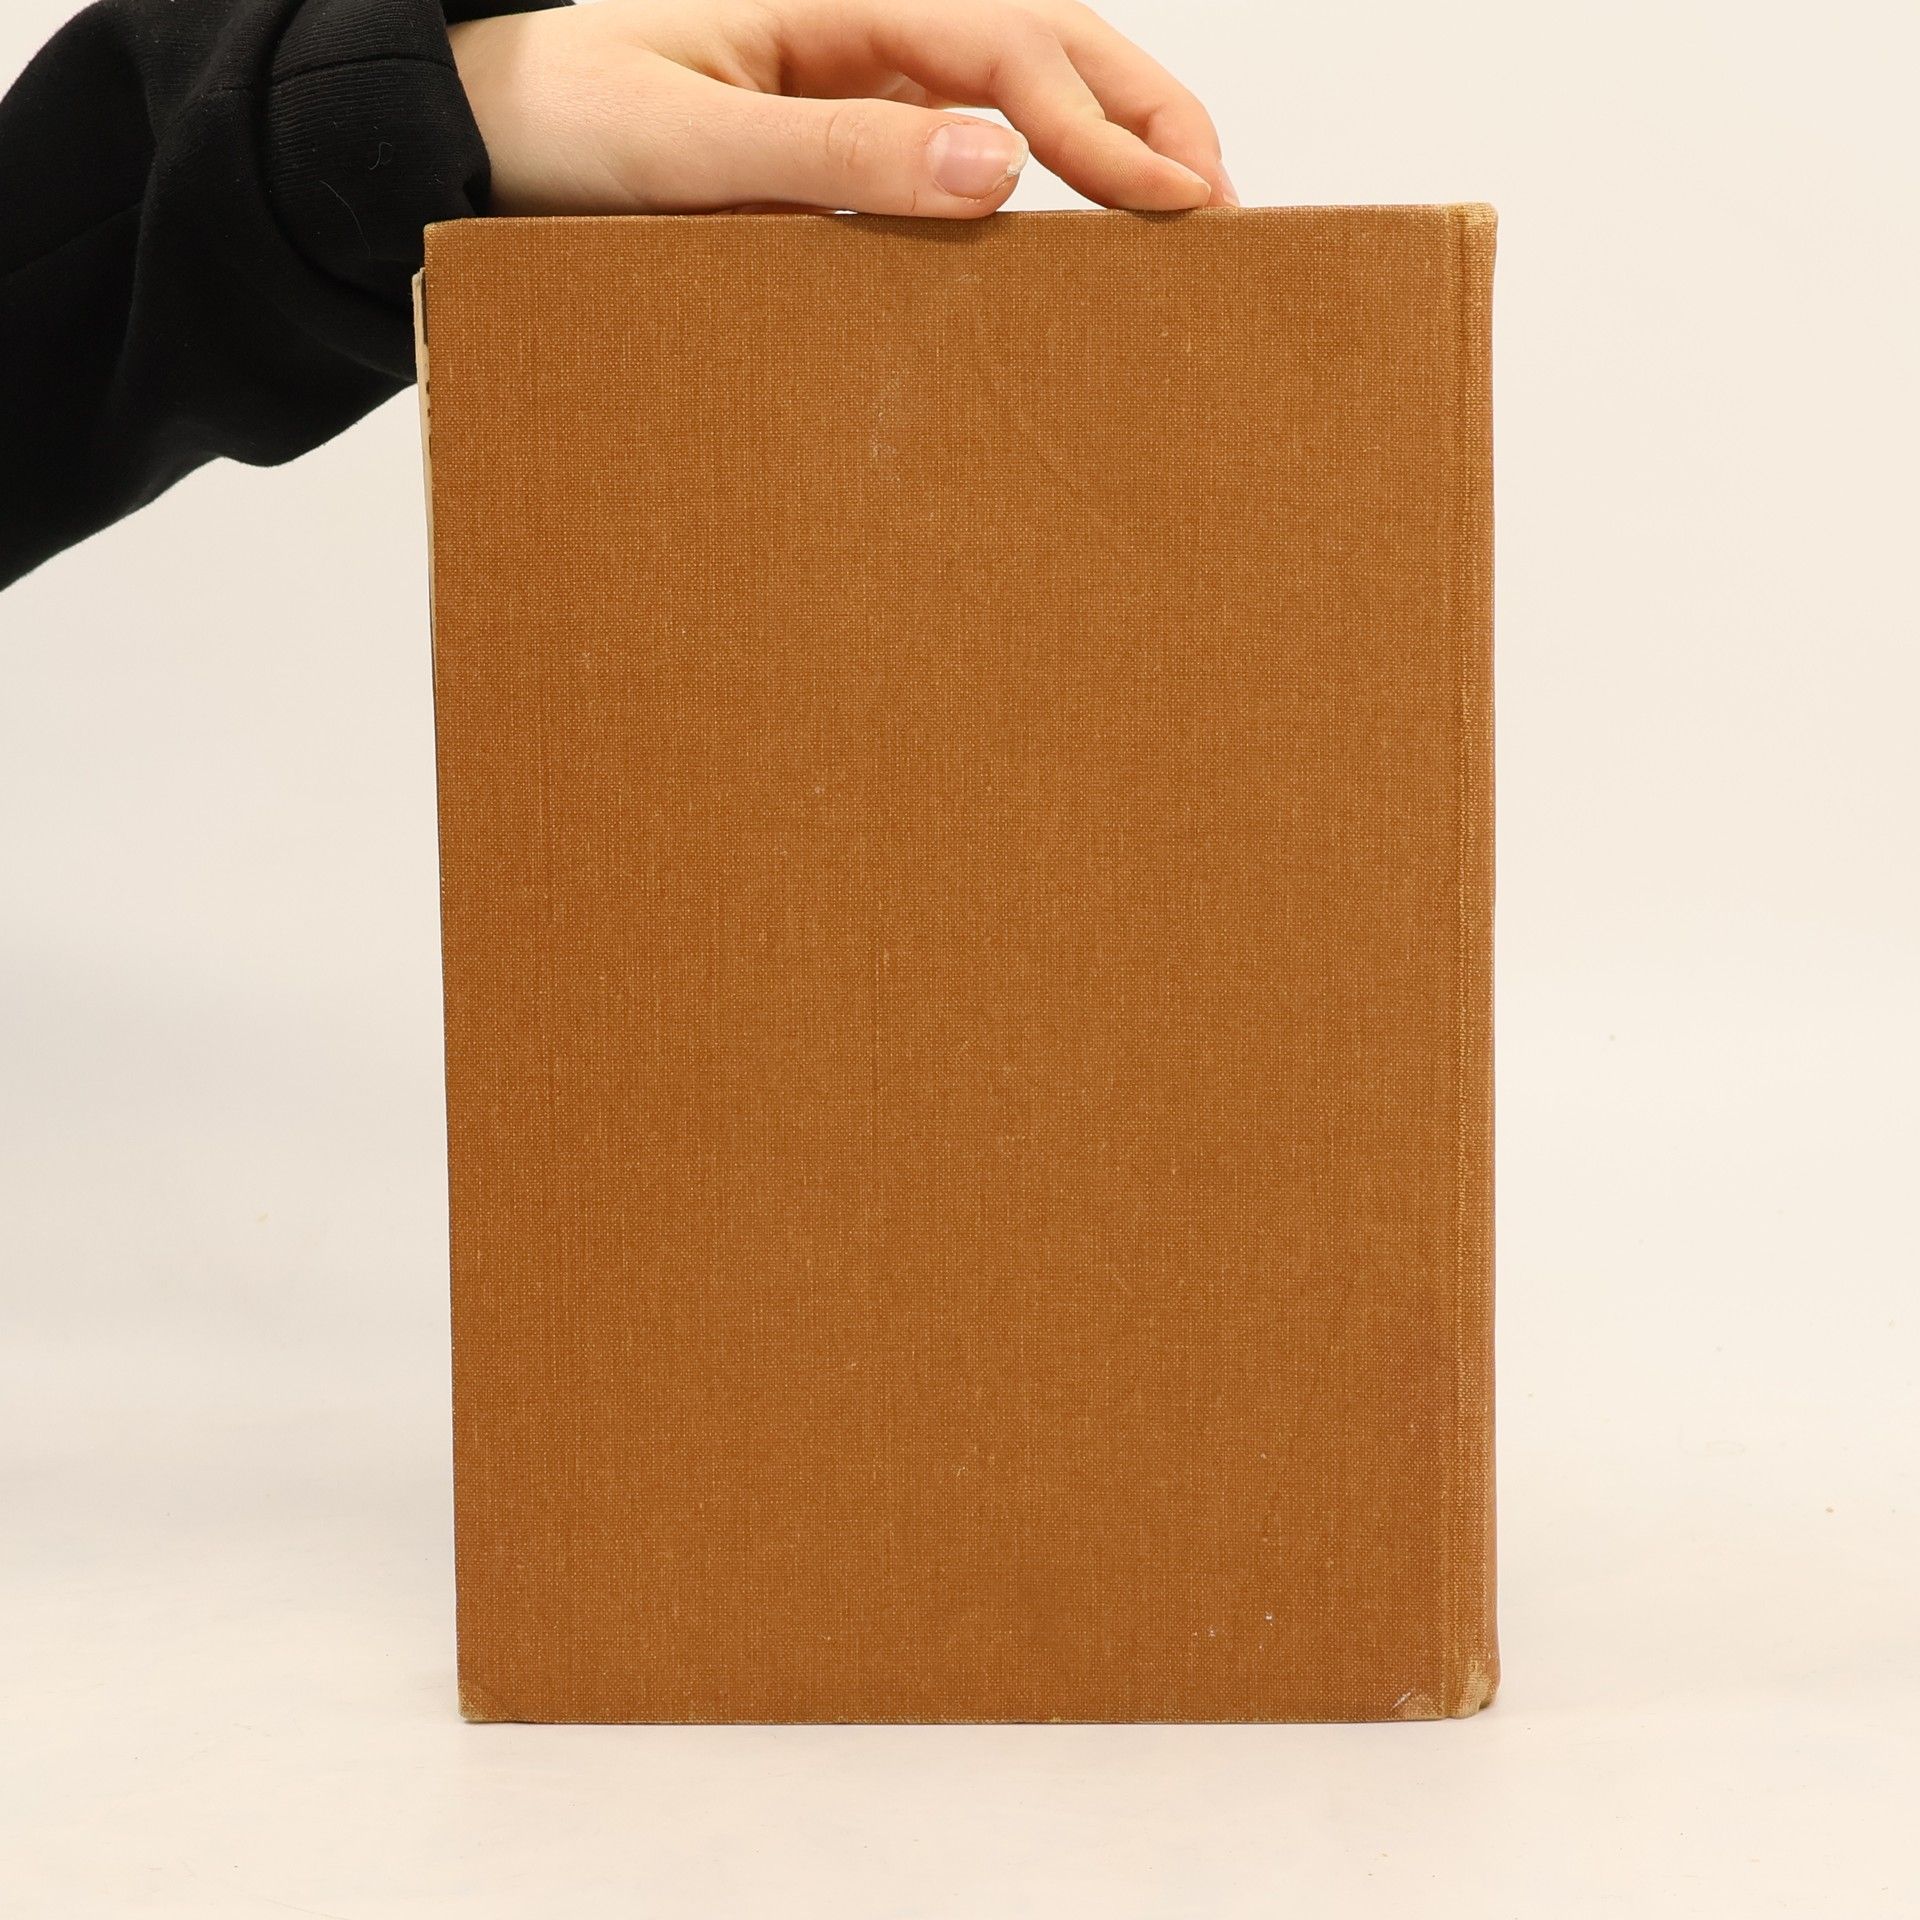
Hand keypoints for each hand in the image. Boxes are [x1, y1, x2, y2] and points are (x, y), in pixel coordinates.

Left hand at [448, 0, 1233, 219]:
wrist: (479, 130)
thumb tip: (994, 170)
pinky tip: (1074, 228)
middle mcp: (863, 22)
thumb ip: (835, 153)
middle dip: (1144, 113)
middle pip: (1043, 43)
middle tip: (1224, 206)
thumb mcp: (689, 146)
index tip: (1180, 200)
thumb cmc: (561, 122)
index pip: (1009, 49)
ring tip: (1181, 214)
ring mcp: (860, 73)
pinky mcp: (846, 128)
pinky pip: (964, 141)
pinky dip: (1038, 179)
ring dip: (1108, 141)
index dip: (1104, 123)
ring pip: (1019, 89)